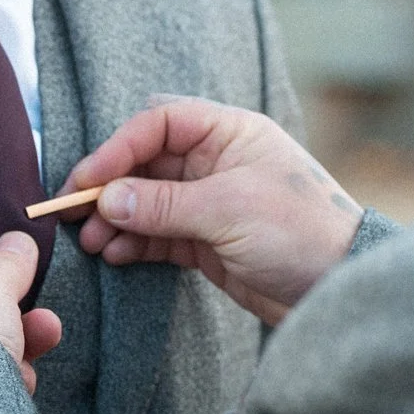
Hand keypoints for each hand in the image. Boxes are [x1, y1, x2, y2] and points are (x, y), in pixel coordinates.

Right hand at [69, 99, 362, 324]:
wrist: (340, 289)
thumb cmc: (300, 233)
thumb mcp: (228, 211)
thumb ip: (162, 204)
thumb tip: (106, 199)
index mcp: (229, 134)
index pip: (160, 124)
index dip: (118, 148)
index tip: (88, 179)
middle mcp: (217, 162)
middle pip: (146, 162)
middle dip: (109, 187)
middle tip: (73, 213)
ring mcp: (210, 202)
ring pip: (146, 201)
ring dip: (115, 218)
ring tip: (91, 242)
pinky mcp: (207, 240)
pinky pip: (158, 233)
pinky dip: (133, 242)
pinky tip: (113, 254)